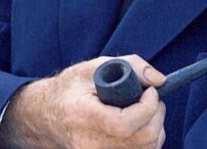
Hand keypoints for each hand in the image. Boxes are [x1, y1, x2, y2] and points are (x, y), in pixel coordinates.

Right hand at [1, 54, 166, 148]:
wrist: (46, 115)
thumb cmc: (70, 89)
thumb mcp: (94, 67)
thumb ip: (130, 66)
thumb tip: (160, 80)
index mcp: (83, 115)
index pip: (125, 123)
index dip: (147, 107)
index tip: (151, 91)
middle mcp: (89, 142)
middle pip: (141, 140)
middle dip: (156, 116)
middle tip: (153, 99)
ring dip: (155, 129)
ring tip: (147, 112)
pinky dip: (147, 141)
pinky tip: (141, 127)